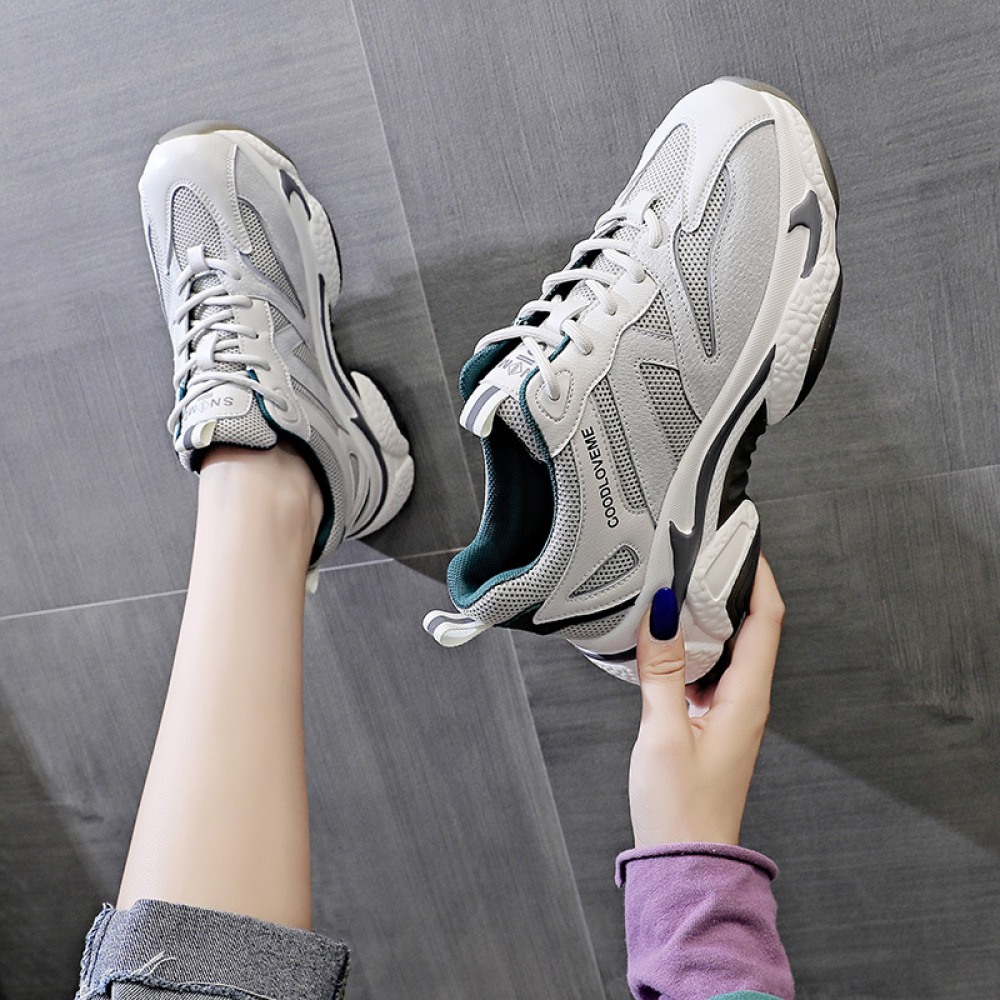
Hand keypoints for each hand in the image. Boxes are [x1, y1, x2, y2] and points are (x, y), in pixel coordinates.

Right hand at [628, 555, 783, 847]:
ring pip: (727, 648)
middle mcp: (746, 701)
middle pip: (750, 627)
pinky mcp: (710, 721)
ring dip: (708, 616)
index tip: (743, 543)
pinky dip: (692, 645)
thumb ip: (661, 667)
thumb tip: (664, 611)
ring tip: (680, 585)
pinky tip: (665, 639)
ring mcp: (729, 711)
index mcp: (747, 699)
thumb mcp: (663, 731)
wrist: (683, 860)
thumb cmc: (679, 809)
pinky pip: (708, 669)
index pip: (766, 621)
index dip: (759, 576)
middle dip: (730, 586)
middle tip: (703, 553)